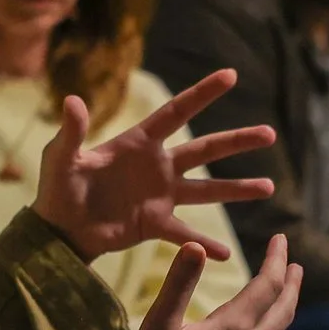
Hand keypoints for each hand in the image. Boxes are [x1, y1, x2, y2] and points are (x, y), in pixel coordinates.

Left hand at [32, 70, 276, 262]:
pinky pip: (185, 234)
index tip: (230, 75)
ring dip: (238, 189)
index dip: (202, 94)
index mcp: (139, 143)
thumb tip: (73, 100)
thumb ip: (72, 132)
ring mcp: (161, 196)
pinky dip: (204, 245)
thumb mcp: (62, 157)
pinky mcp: (156, 224)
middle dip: (237, 141)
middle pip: (206, 149)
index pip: (176, 113)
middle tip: (270, 133)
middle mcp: (158, 166)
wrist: (60, 228)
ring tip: (269, 187)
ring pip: (208, 191)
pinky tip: (225, 254)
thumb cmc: (58, 187)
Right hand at [121, 236, 303, 329]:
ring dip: (284, 311)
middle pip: (282, 311)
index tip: (281, 239)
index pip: (266, 285)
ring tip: (283, 297)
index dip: (276, 259)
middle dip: (291, 284)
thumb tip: (197, 245)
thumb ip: (179, 282)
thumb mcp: (159, 323)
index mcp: (231, 329)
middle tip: (296, 265)